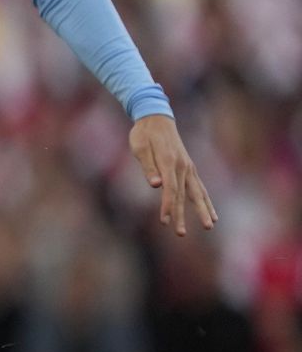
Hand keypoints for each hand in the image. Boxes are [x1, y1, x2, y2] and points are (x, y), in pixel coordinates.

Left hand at [130, 114, 217, 236]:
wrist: (157, 118)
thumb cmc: (144, 134)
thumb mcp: (139, 147)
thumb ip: (148, 167)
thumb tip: (155, 185)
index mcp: (169, 161)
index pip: (170, 189)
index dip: (168, 206)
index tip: (165, 221)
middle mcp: (182, 166)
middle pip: (184, 195)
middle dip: (182, 215)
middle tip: (180, 234)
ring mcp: (188, 167)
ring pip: (197, 192)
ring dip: (203, 210)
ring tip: (209, 226)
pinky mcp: (190, 168)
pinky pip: (200, 187)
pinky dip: (206, 200)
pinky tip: (212, 213)